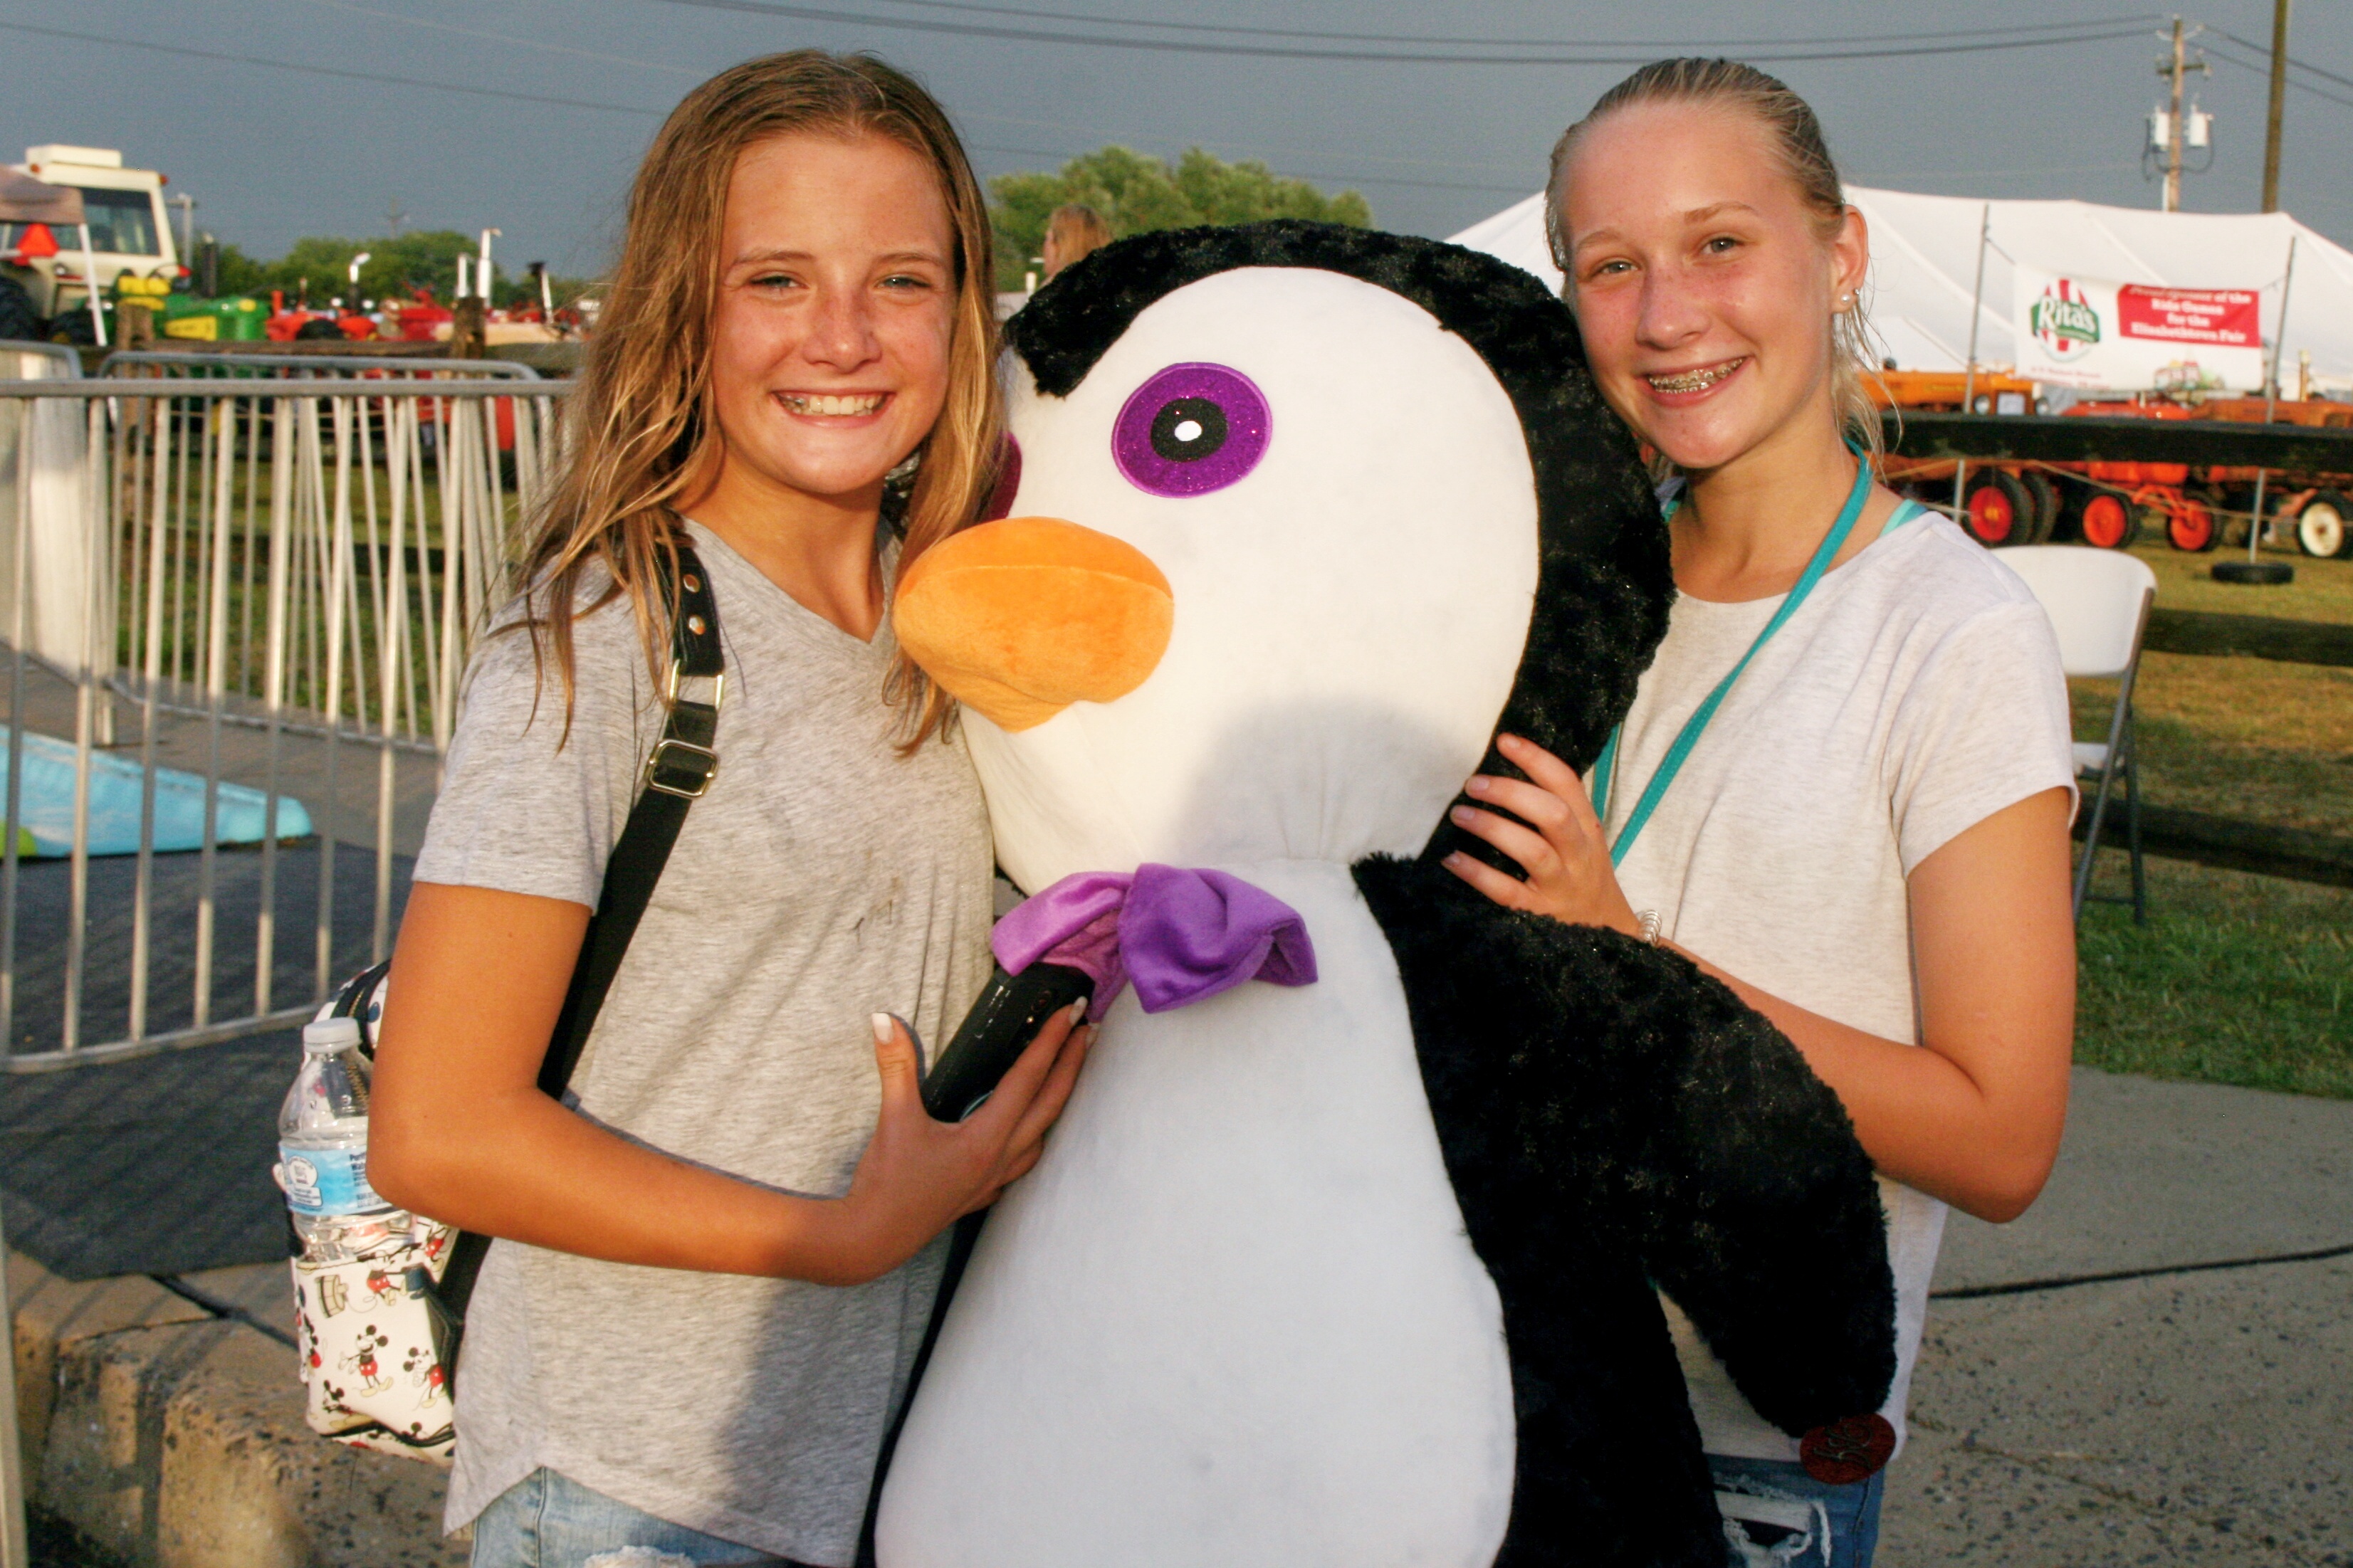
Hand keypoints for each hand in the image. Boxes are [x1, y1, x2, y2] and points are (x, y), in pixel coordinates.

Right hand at [821, 1000, 1093, 1284]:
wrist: (873, 1239)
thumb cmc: (885, 1184)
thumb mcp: (893, 1120)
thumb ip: (896, 1066)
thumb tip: (885, 1020)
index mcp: (985, 1138)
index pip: (1028, 1079)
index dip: (1051, 1042)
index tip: (1070, 1012)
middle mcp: (999, 1158)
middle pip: (1050, 1104)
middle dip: (1073, 1064)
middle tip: (1089, 1030)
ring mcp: (994, 1179)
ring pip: (1043, 1135)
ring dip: (1058, 1101)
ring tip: (1066, 1074)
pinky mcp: (982, 1192)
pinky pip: (1022, 1161)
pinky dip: (1033, 1138)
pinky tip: (1026, 1131)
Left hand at [1443, 732, 1641, 935]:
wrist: (1608, 934)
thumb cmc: (1585, 878)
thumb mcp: (1583, 842)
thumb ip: (1558, 811)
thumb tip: (1508, 773)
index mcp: (1588, 830)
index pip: (1567, 785)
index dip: (1537, 758)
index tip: (1505, 741)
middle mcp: (1578, 855)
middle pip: (1552, 814)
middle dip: (1511, 793)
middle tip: (1474, 783)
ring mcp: (1560, 886)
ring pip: (1532, 851)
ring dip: (1493, 827)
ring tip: (1460, 814)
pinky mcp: (1539, 914)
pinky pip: (1507, 891)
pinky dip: (1477, 873)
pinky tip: (1453, 859)